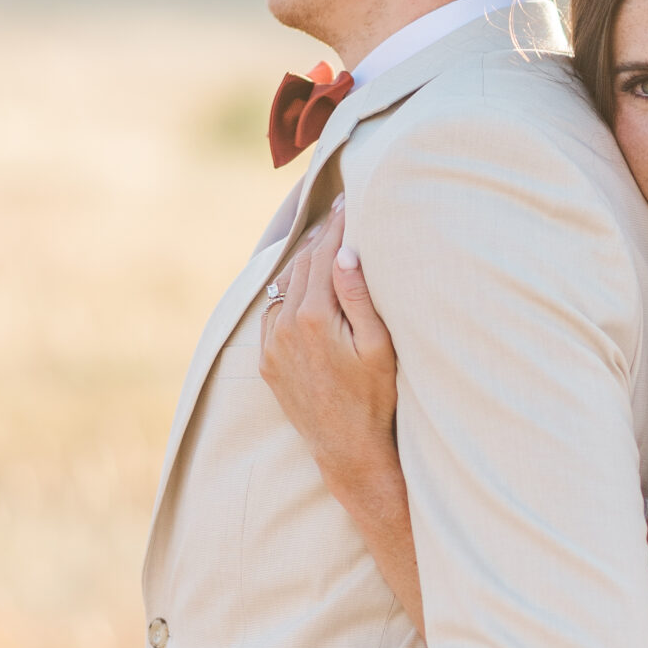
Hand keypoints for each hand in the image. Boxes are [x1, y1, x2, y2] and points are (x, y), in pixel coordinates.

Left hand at [260, 198, 398, 490]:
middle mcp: (285, 326)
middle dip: (323, 235)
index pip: (325, 254)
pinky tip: (307, 285)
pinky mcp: (267, 360)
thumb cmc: (375, 398)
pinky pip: (275, 312)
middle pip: (303, 263)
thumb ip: (359, 296)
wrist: (348, 449)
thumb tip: (345, 252)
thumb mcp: (379, 345)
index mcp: (314, 317)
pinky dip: (290, 292)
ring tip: (326, 241)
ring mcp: (272, 344)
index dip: (339, 223)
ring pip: (285, 285)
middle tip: (340, 208)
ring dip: (305, 262)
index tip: (350, 198)